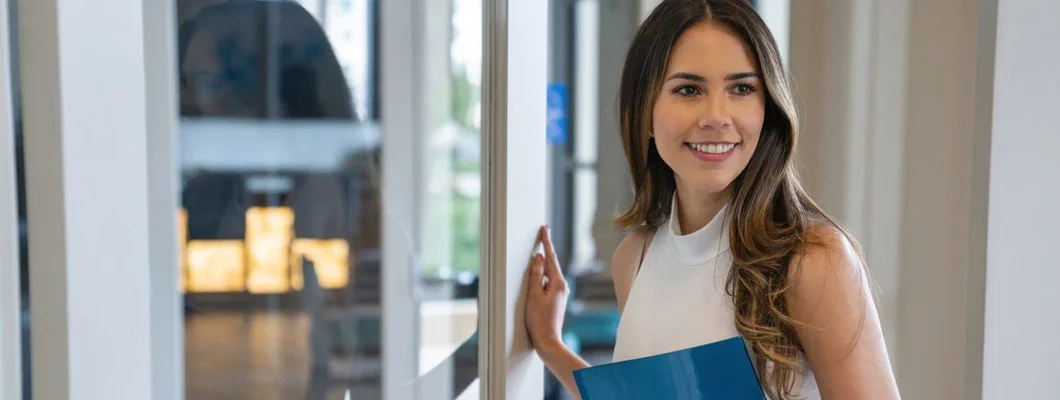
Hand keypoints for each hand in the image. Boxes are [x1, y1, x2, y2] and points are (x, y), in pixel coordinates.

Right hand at [525, 225, 569, 356]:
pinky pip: (547, 283)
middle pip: (551, 264)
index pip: (551, 257)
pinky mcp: (555, 299)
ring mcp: (560, 293)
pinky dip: (541, 278)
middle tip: (541, 234)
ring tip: (536, 257)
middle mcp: (562, 286)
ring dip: (542, 267)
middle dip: (545, 251)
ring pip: (549, 274)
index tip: (545, 229)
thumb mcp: (534, 295)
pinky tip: (535, 279)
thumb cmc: (539, 320)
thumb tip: (539, 258)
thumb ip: (536, 275)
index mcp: (558, 283)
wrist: (548, 341)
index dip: (547, 242)